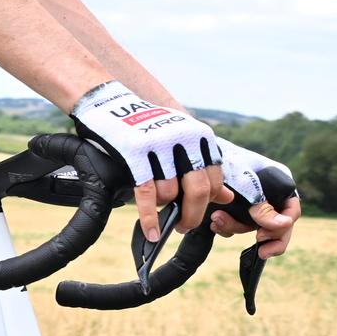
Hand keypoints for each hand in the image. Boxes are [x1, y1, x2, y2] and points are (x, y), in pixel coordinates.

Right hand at [71, 81, 229, 241]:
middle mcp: (183, 138)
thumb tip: (226, 196)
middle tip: (184, 226)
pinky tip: (151, 232)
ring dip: (164, 208)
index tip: (195, 210)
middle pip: (198, 190)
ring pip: (170, 193)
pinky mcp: (135, 152)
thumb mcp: (181, 139)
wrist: (110, 103)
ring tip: (157, 209)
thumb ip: (204, 166)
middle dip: (192, 216)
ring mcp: (158, 145)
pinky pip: (147, 194)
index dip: (207, 201)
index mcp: (198, 135)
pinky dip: (150, 218)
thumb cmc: (147, 126)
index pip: (214, 179)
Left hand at [209, 138, 301, 258]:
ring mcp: (253, 201)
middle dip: (265, 238)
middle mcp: (270, 193)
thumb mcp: (246, 184)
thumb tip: (285, 224)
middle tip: (259, 250)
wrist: (199, 156)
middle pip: (276, 225)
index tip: (262, 237)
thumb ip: (263, 205)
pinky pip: (237, 224)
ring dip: (235, 227)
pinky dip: (226, 226)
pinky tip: (214, 222)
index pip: (292, 211)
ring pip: (252, 226)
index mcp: (280, 183)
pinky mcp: (236, 207)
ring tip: (217, 220)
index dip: (281, 228)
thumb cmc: (228, 161)